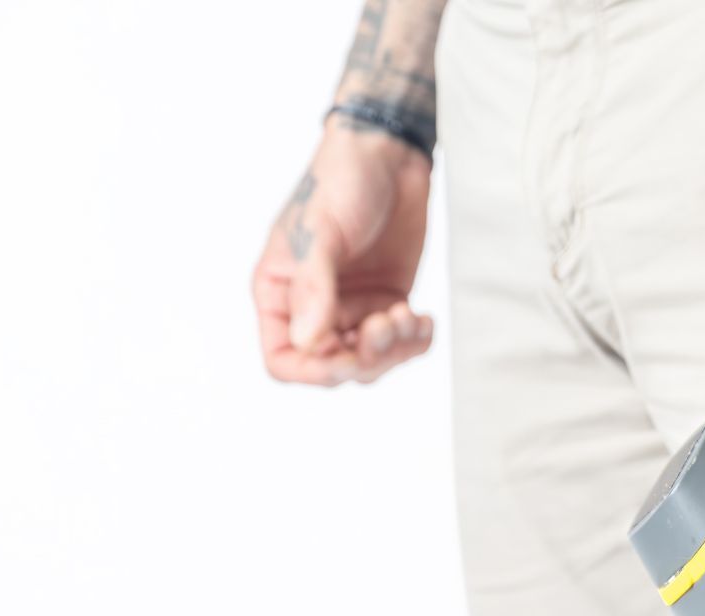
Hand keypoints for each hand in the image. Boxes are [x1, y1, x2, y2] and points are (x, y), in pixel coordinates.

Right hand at [252, 119, 433, 385]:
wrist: (387, 154)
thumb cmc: (340, 182)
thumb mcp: (321, 232)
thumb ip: (313, 287)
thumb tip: (308, 343)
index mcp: (279, 293)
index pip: (284, 361)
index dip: (315, 371)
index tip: (351, 354)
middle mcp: (313, 308)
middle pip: (334, 368)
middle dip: (367, 357)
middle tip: (390, 322)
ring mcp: (353, 307)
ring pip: (371, 362)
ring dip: (395, 350)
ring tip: (410, 315)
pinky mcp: (388, 301)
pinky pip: (401, 344)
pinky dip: (416, 341)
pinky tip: (425, 319)